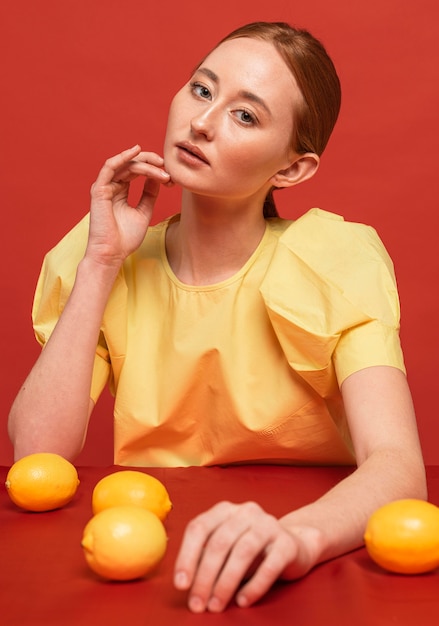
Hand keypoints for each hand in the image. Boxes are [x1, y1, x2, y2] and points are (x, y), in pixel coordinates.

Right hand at [86, 145, 171, 266]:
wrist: (112, 254)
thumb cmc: (125, 238)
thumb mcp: (144, 212)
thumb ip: (149, 194)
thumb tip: (158, 177)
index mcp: (120, 191)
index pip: (136, 171)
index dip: (154, 170)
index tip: (170, 178)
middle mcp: (111, 186)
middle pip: (132, 165)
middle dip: (151, 163)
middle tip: (166, 166)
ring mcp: (104, 187)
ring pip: (126, 165)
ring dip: (144, 163)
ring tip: (160, 164)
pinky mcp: (99, 190)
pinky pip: (110, 167)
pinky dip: (123, 157)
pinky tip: (137, 151)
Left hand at [174, 501, 318, 612]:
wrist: (293, 545)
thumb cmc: (251, 551)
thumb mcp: (226, 548)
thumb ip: (206, 557)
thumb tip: (186, 582)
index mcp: (225, 510)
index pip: (199, 528)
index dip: (187, 556)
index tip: (181, 585)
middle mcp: (246, 512)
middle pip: (219, 542)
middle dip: (205, 577)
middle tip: (198, 604)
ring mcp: (268, 524)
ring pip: (242, 552)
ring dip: (226, 583)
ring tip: (216, 605)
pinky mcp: (287, 543)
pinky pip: (269, 566)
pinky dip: (254, 586)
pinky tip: (242, 601)